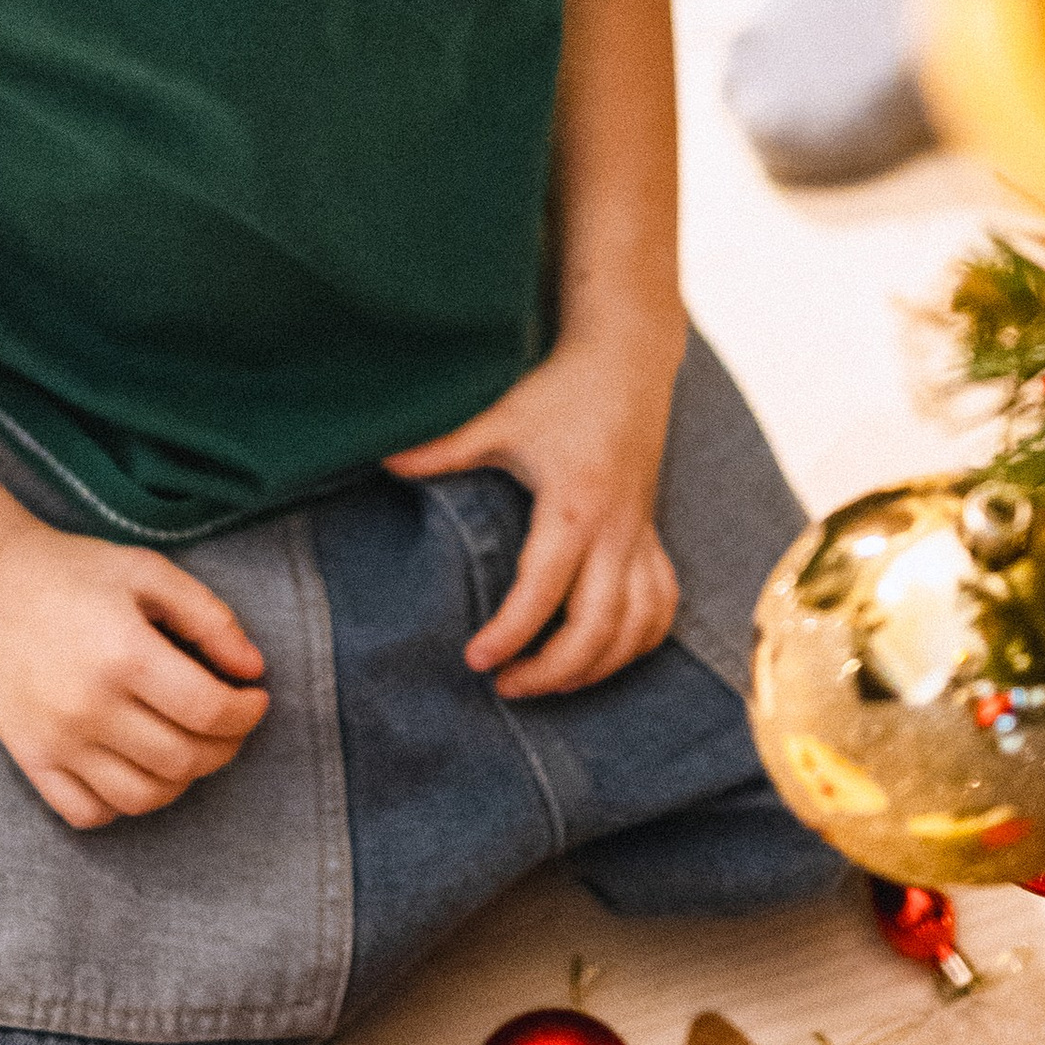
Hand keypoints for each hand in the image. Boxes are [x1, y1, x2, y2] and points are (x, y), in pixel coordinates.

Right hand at [0, 521, 269, 829]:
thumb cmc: (76, 572)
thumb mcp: (150, 572)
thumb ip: (210, 618)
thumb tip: (253, 669)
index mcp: (126, 655)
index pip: (210, 711)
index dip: (247, 712)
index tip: (255, 698)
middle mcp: (91, 707)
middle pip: (183, 759)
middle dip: (225, 747)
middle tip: (230, 724)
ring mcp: (58, 740)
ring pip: (142, 797)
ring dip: (182, 780)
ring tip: (190, 746)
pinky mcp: (31, 759)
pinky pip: (88, 812)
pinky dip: (123, 804)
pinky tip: (137, 768)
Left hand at [384, 324, 684, 699]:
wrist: (627, 359)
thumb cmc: (560, 390)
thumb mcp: (499, 417)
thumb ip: (443, 448)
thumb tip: (382, 461)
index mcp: (573, 506)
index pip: (544, 592)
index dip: (510, 635)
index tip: (476, 661)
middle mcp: (616, 531)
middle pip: (598, 627)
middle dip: (553, 670)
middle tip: (506, 685)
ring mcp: (640, 537)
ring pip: (636, 628)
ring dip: (596, 667)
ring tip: (549, 682)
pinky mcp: (653, 536)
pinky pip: (662, 606)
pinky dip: (637, 642)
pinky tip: (604, 656)